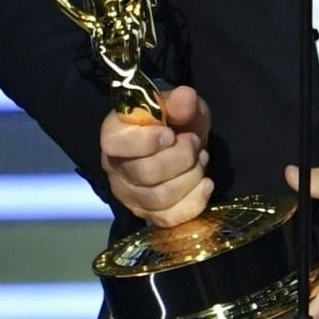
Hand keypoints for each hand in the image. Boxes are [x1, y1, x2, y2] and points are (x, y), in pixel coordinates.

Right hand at [100, 84, 212, 227]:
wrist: (180, 140)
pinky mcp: (147, 214)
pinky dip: (194, 202)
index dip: (148, 142)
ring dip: (191, 177)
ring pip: (160, 198)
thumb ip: (181, 100)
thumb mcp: (179, 103)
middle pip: (145, 173)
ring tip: (201, 159)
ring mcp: (129, 195)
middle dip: (181, 158)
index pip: (118, 145)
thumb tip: (185, 98)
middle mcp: (114, 168)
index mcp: (113, 134)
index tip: (171, 134)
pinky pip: (169, 219)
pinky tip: (205, 184)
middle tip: (194, 143)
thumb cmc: (172, 119)